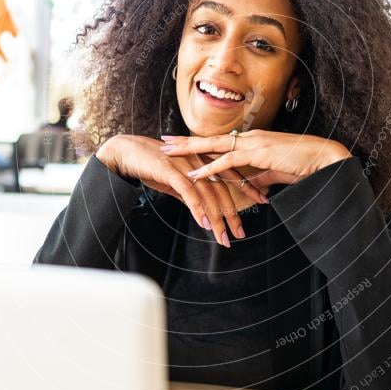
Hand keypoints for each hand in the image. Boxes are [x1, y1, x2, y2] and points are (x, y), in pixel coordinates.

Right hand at [96, 135, 267, 247]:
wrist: (127, 151)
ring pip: (208, 194)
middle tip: (241, 233)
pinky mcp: (170, 170)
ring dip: (217, 219)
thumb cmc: (151, 164)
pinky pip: (188, 192)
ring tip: (223, 237)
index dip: (249, 187)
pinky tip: (204, 224)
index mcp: (204, 158)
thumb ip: (190, 192)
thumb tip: (200, 210)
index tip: (263, 200)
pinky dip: (198, 209)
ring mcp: (186, 165)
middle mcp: (199, 160)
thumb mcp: (176, 180)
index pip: (232, 174)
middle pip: (223, 189)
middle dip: (233, 214)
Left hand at [158, 129, 351, 188]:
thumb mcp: (276, 172)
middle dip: (185, 140)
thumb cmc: (303, 164)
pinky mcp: (258, 153)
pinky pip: (228, 161)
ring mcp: (253, 143)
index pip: (220, 141)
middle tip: (164, 141)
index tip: (180, 142)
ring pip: (214, 145)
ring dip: (189, 150)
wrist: (322, 158)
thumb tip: (252, 186)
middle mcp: (249, 138)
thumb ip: (261, 178)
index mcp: (253, 141)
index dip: (200, 142)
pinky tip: (194, 173)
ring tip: (168, 153)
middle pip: (210, 138)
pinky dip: (209, 167)